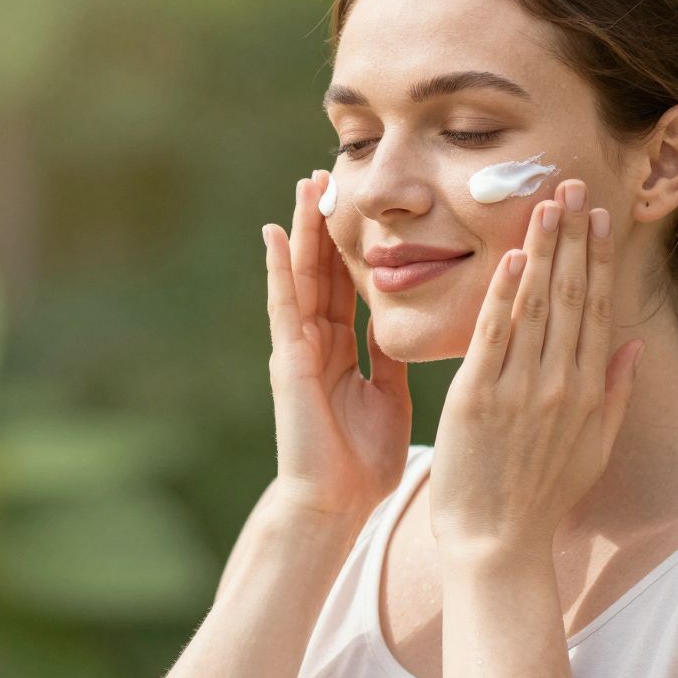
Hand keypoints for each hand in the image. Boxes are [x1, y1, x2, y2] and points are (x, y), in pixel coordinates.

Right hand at [262, 169, 411, 522]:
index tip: (364, 206)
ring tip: (305, 184)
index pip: (348, 286)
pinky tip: (273, 232)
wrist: (335, 504)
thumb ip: (390, 359)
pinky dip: (277, 268)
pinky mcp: (287, 360)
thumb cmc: (363, 463)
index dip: (353, 246)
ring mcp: (297, 349)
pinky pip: (283, 305)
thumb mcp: (389, 397)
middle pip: (322, 270)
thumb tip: (405, 325)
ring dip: (301, 230)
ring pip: (301, 276)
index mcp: (343, 352)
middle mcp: (316, 343)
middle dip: (326, 224)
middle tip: (330, 173)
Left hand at [429, 178, 644, 561]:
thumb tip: (636, 344)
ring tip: (545, 203)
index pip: (596, 309)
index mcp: (587, 392)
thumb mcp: (593, 450)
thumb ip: (615, 394)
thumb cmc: (539, 501)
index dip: (598, 258)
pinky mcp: (477, 400)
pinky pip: (492, 337)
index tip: (598, 216)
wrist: (496, 546)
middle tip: (572, 185)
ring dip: (540, 250)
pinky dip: (501, 296)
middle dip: (572, 238)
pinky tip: (507, 257)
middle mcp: (559, 384)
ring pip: (535, 306)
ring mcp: (519, 391)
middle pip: (571, 296)